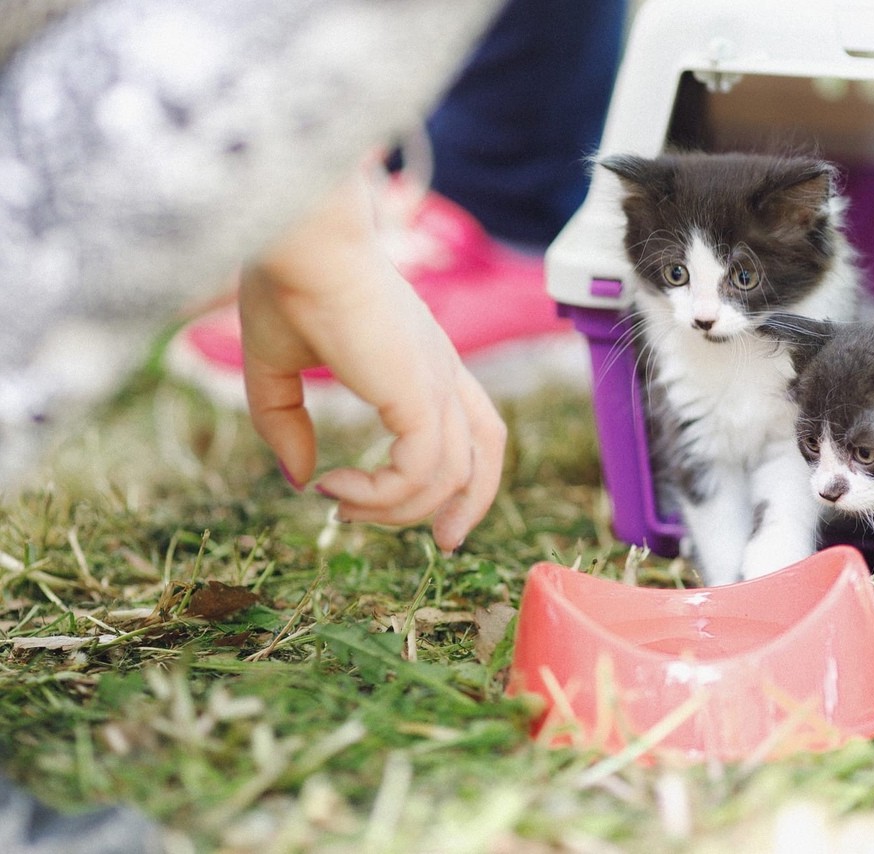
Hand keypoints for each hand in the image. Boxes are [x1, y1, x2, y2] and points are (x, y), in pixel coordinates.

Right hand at [237, 169, 505, 551]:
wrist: (299, 240)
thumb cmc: (286, 282)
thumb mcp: (273, 365)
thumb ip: (285, 420)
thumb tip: (301, 476)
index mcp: (421, 357)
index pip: (471, 419)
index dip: (463, 466)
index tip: (416, 506)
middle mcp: (440, 370)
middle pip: (488, 447)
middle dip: (473, 502)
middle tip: (445, 544)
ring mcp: (435, 381)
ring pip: (451, 474)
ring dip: (395, 507)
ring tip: (340, 503)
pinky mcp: (420, 392)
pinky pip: (420, 470)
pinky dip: (383, 494)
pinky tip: (335, 487)